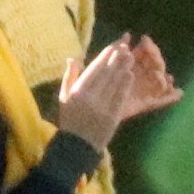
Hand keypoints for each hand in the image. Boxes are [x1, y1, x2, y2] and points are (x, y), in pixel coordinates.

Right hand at [52, 32, 179, 149]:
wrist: (77, 146)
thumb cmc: (69, 120)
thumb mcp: (63, 97)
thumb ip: (69, 77)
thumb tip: (72, 58)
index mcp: (78, 91)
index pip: (93, 69)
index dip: (104, 57)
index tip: (113, 46)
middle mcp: (91, 97)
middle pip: (107, 74)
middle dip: (117, 59)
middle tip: (126, 47)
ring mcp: (103, 107)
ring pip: (115, 84)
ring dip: (123, 69)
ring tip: (130, 57)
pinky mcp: (113, 117)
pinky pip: (120, 98)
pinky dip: (125, 86)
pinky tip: (130, 76)